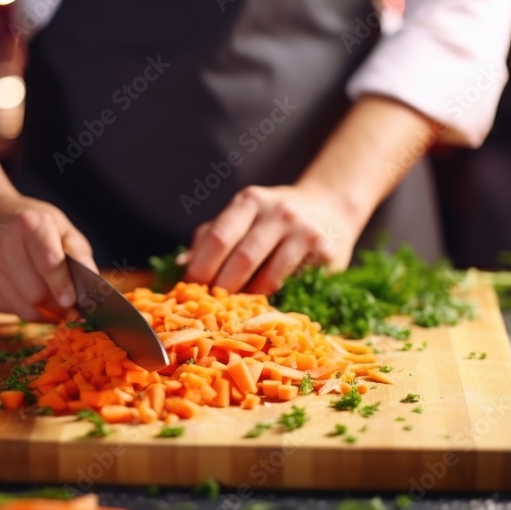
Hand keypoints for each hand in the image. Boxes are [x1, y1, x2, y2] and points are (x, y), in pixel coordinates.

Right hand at [0, 193, 95, 321]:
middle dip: (56, 303)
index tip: (72, 302)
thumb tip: (94, 285)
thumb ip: (79, 253)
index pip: (48, 264)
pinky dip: (21, 307)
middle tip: (67, 303)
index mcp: (27, 223)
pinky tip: (22, 289)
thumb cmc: (29, 223)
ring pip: (22, 309)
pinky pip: (7, 311)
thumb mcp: (59, 226)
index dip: (63, 286)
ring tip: (49, 298)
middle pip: (36, 294)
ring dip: (42, 310)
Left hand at [183, 185, 361, 293]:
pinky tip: (265, 306)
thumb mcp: (242, 217)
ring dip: (248, 299)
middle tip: (211, 305)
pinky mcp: (327, 254)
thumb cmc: (272, 219)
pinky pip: (293, 287)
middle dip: (222, 288)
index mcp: (251, 200)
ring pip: (268, 279)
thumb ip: (210, 238)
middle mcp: (280, 212)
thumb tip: (180, 266)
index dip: (201, 268)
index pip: (219, 238)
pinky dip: (275, 301)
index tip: (189, 289)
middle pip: (242, 259)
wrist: (330, 208)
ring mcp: (306, 232)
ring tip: (235, 309)